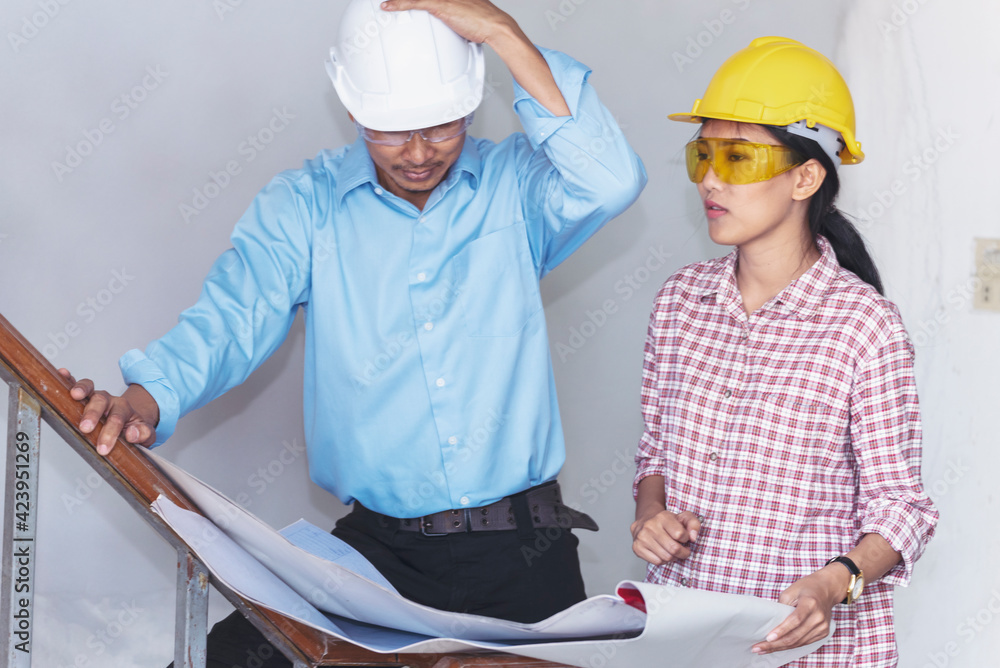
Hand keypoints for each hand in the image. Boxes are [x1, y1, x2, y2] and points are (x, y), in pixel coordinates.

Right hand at [58, 368, 158, 455]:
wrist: (133, 421)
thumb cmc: (135, 429)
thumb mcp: (147, 435)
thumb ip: (144, 434)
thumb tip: (132, 434)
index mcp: (125, 410)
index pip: (117, 419)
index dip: (110, 433)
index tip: (104, 449)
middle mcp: (111, 401)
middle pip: (102, 402)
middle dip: (93, 415)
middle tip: (85, 428)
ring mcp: (97, 397)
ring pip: (90, 389)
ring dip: (82, 390)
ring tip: (74, 395)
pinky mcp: (86, 396)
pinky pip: (78, 384)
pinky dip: (70, 379)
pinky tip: (63, 373)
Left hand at [379, 0, 515, 45]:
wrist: (496, 26)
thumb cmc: (484, 22)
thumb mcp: (465, 14)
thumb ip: (453, 14)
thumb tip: (449, 21)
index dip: (410, 0)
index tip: (400, 3)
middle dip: (404, 0)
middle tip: (389, 1)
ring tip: (386, 2)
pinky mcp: (441, 4)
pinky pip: (415, 2)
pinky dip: (399, 4)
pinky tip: (388, 6)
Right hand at [630, 509, 700, 564]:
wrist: (645, 522)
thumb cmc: (667, 522)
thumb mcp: (683, 517)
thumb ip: (693, 524)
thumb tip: (693, 537)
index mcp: (662, 517)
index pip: (680, 534)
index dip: (686, 539)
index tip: (684, 538)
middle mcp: (650, 526)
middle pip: (674, 549)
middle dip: (683, 552)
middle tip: (683, 550)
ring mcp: (642, 537)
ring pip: (666, 557)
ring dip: (674, 557)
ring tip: (673, 551)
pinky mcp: (637, 547)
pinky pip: (657, 562)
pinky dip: (663, 561)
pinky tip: (663, 553)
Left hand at [752, 565, 845, 654]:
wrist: (827, 589)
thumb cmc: (806, 587)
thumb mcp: (791, 590)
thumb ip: (782, 605)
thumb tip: (771, 622)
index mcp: (810, 603)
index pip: (795, 620)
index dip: (782, 630)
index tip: (768, 638)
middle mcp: (819, 617)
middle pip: (796, 636)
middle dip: (776, 644)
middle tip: (758, 648)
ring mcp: (822, 627)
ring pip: (799, 642)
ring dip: (780, 648)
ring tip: (763, 650)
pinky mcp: (822, 633)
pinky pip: (804, 642)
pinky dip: (790, 646)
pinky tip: (777, 647)